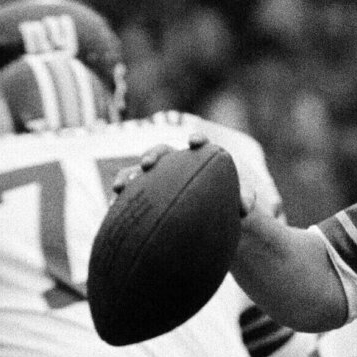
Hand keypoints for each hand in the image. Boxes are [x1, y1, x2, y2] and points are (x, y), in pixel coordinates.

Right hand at [112, 133, 257, 216]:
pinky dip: (119, 200)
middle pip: (161, 153)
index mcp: (200, 159)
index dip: (197, 140)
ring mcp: (157, 178)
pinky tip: (111, 209)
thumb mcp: (239, 201)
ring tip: (119, 188)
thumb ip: (245, 198)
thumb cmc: (227, 201)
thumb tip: (246, 208)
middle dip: (153, 155)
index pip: (199, 145)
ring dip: (128, 176)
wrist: (212, 215)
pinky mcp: (144, 194)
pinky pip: (128, 195)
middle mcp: (176, 164)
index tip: (195, 142)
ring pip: (138, 172)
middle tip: (148, 164)